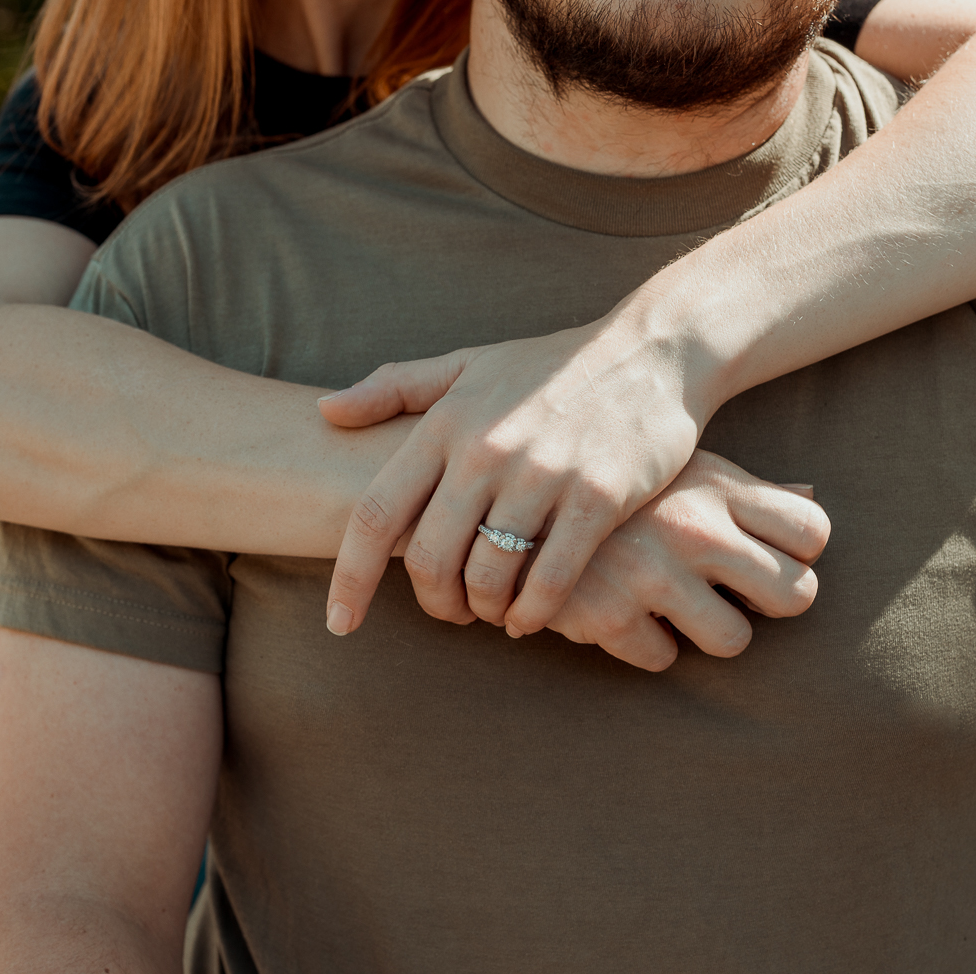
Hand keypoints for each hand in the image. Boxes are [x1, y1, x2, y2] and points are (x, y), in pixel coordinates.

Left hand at [318, 315, 717, 636]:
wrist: (651, 351)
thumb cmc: (550, 366)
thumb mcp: (467, 365)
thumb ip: (393, 388)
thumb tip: (325, 413)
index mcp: (445, 423)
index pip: (376, 514)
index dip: (349, 577)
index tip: (339, 623)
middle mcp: (486, 450)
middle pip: (430, 558)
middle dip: (433, 603)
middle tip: (450, 612)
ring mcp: (543, 475)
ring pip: (489, 575)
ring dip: (485, 608)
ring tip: (493, 610)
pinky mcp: (597, 498)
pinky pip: (550, 579)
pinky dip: (533, 612)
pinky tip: (530, 618)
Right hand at [541, 451, 827, 670]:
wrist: (507, 492)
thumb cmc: (616, 480)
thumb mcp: (680, 463)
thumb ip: (746, 487)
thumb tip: (813, 494)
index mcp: (718, 487)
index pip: (813, 530)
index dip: (801, 551)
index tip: (769, 553)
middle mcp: (695, 529)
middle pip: (797, 595)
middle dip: (769, 602)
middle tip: (734, 594)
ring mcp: (654, 574)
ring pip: (734, 641)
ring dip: (708, 631)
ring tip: (676, 607)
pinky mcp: (609, 615)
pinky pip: (662, 659)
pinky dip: (643, 644)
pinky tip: (622, 611)